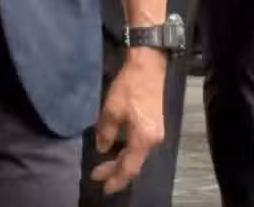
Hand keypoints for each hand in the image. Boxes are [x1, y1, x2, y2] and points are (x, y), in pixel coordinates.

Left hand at [90, 48, 166, 194]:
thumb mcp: (112, 109)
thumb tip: (102, 148)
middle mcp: (153, 140)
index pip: (129, 168)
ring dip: (122, 161)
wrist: (149, 66)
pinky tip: (118, 149)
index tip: (103, 187)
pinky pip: (140, 146)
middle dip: (116, 171)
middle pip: (134, 163)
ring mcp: (156, 133)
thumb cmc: (130, 87)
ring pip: (137, 155)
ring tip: (105, 165)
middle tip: (97, 174)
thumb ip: (106, 132)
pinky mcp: (155, 125)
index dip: (116, 179)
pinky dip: (128, 151)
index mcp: (143, 139)